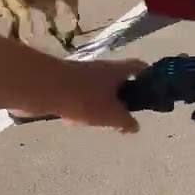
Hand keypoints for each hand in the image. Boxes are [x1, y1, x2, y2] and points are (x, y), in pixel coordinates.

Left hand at [9, 57, 148, 132]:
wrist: (44, 89)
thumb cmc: (85, 99)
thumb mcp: (112, 115)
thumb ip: (126, 122)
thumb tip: (135, 126)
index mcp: (118, 71)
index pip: (140, 68)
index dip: (148, 78)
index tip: (151, 93)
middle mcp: (101, 68)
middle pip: (118, 81)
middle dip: (120, 98)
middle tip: (120, 116)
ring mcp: (81, 74)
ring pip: (97, 90)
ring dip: (98, 105)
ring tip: (94, 122)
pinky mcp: (64, 82)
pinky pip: (79, 95)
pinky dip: (79, 107)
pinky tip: (73, 120)